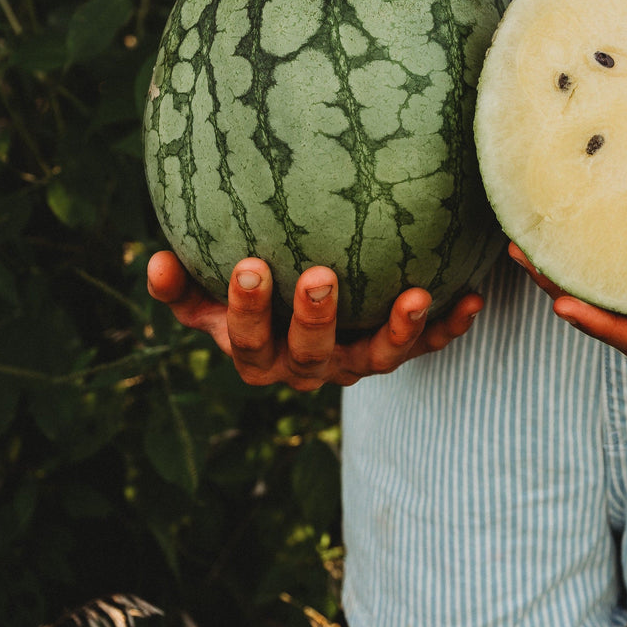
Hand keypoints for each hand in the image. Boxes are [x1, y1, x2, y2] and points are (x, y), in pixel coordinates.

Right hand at [146, 251, 483, 389]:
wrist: (306, 323)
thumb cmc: (253, 297)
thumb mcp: (209, 297)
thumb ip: (182, 286)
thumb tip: (153, 259)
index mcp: (257, 352)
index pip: (244, 336)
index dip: (246, 307)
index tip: (250, 264)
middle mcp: (305, 368)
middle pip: (309, 352)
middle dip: (314, 317)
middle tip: (322, 275)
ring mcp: (353, 364)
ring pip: (377, 359)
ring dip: (398, 330)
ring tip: (418, 296)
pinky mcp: (394, 355)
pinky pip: (425, 348)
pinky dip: (449, 327)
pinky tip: (472, 295)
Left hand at [509, 233, 626, 367]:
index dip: (605, 327)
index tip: (563, 306)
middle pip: (616, 320)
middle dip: (567, 294)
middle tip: (524, 256)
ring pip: (612, 295)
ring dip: (568, 272)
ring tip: (526, 238)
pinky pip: (623, 271)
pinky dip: (591, 253)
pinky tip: (565, 225)